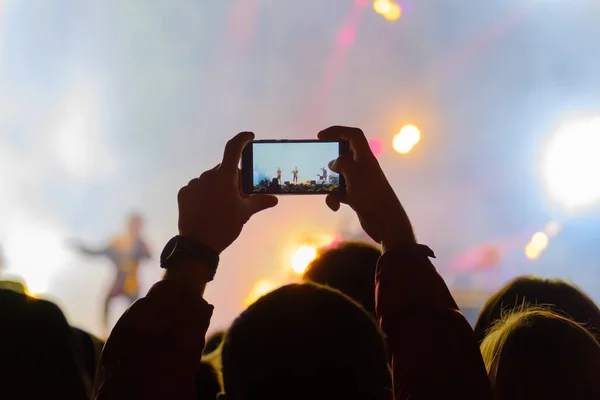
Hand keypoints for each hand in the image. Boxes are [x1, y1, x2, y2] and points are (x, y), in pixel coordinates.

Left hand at [177, 132, 277, 253]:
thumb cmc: (224, 226)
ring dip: (217, 187)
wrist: (197, 244)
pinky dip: (204, 194)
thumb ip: (259, 202)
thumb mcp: (245, 213)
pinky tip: (208, 209)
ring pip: (210, 180)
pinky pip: (198, 188)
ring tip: (221, 207)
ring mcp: (194, 184)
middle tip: (238, 196)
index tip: (249, 136)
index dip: (242, 139)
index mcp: (224, 177)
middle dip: (232, 179)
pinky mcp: (184, 193)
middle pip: (224, 170)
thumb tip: (274, 199)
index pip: (233, 149)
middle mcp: (207, 175)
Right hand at [318, 126, 415, 249]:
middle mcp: (363, 167)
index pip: (353, 135)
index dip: (337, 131)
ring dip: (330, 183)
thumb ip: (342, 163)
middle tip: (318, 162)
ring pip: (340, 175)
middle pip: (345, 155)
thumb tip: (333, 164)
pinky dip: (335, 198)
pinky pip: (341, 192)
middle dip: (331, 159)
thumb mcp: (353, 173)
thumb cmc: (370, 194)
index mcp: (365, 157)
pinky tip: (334, 205)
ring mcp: (360, 182)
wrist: (384, 221)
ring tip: (324, 189)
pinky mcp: (357, 196)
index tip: (320, 136)